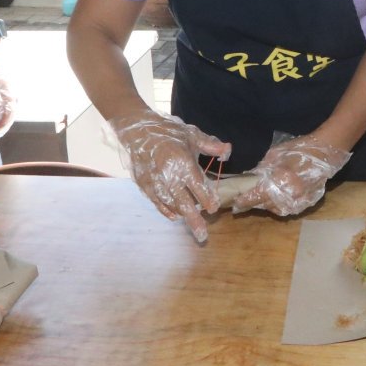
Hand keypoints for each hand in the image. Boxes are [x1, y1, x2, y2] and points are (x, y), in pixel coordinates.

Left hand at [0, 38, 16, 135]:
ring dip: (4, 114)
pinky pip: (9, 98)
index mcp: (10, 92)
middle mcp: (14, 90)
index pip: (10, 114)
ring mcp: (13, 86)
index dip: (4, 125)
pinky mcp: (9, 82)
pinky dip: (3, 106)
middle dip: (4, 122)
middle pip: (12, 111)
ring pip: (11, 105)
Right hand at [111, 109, 230, 243]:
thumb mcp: (192, 134)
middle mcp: (168, 175)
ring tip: (192, 224)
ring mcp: (154, 181)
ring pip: (170, 204)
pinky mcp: (144, 184)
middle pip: (184, 202)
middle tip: (202, 236)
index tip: (213, 208)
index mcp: (182, 161)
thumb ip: (210, 145)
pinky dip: (166, 210)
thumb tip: (228, 151)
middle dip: (194, 220)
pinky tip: (174, 216)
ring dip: (182, 214)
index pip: (198, 186)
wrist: (138, 130)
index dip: (207, 199)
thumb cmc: (168, 132)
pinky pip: (156, 202)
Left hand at [232, 133, 351, 216]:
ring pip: (278, 209)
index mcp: (280, 181)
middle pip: (266, 205)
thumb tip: (252, 177)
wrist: (326, 153)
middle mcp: (289, 195)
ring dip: (268, 205)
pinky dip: (281, 205)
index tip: (235, 201)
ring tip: (262, 197)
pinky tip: (278, 198)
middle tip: (246, 199)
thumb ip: (263, 168)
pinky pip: (289, 208)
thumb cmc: (300, 150)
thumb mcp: (276, 154)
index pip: (256, 196)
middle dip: (255, 202)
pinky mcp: (307, 203)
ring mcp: (299, 201)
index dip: (244, 200)